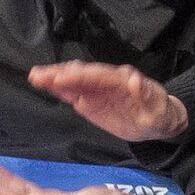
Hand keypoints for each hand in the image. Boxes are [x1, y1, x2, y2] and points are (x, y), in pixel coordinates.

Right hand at [28, 60, 187, 145]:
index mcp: (123, 79)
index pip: (98, 75)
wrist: (158, 120)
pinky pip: (73, 92)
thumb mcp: (158, 111)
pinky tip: (43, 85)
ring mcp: (97, 88)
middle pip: (82, 74)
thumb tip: (135, 80)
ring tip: (35, 77)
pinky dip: (58, 88)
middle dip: (61, 74)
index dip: (80, 76)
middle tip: (39, 75)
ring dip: (55, 78)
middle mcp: (107, 79)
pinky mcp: (91, 99)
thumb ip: (146, 96)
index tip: (61, 77)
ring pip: (74, 81)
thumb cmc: (159, 115)